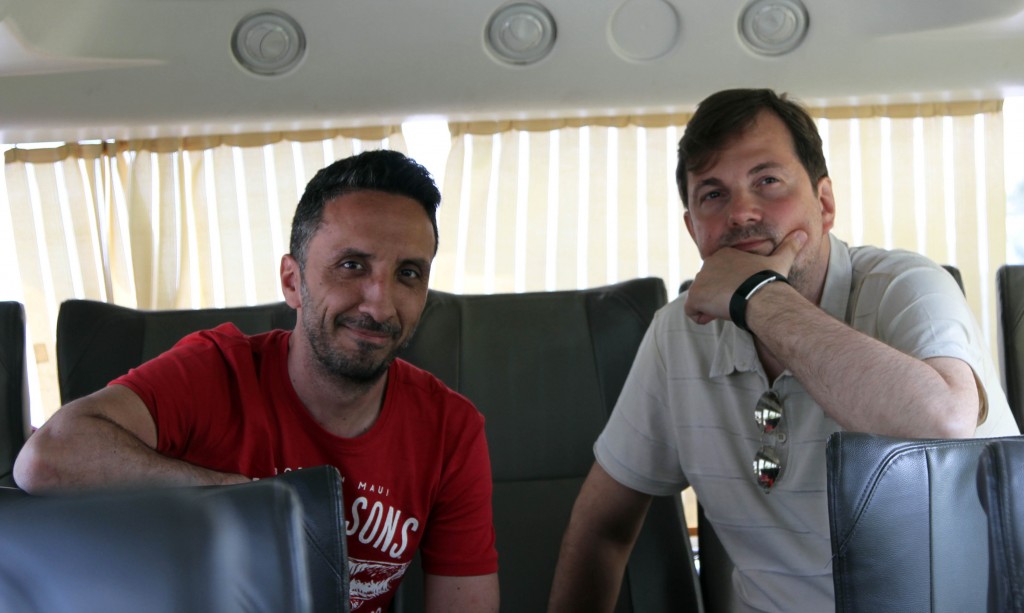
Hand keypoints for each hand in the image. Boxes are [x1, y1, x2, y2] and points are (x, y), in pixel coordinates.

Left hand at [684, 229, 807, 324]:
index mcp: (723, 255)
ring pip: (701, 300)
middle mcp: (706, 264)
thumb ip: (789, 247)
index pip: (720, 276)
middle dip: (720, 298)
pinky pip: (692, 311)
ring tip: (731, 308)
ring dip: (713, 307)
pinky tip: (720, 314)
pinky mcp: (694, 296)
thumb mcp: (781, 260)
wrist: (759, 294)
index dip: (731, 288)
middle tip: (738, 302)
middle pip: (710, 288)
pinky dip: (703, 317)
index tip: (744, 293)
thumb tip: (803, 234)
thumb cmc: (770, 279)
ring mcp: (699, 280)